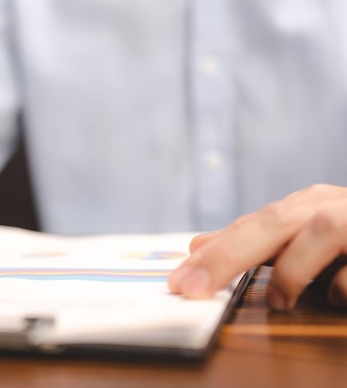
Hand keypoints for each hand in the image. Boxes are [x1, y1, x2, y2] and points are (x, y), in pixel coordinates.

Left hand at [168, 184, 346, 310]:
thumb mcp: (300, 236)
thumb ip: (256, 243)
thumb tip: (199, 246)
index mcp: (303, 206)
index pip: (247, 225)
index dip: (212, 252)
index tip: (179, 280)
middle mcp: (327, 206)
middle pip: (272, 223)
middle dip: (228, 256)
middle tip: (193, 288)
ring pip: (321, 231)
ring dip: (293, 270)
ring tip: (280, 302)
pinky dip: (344, 284)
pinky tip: (336, 297)